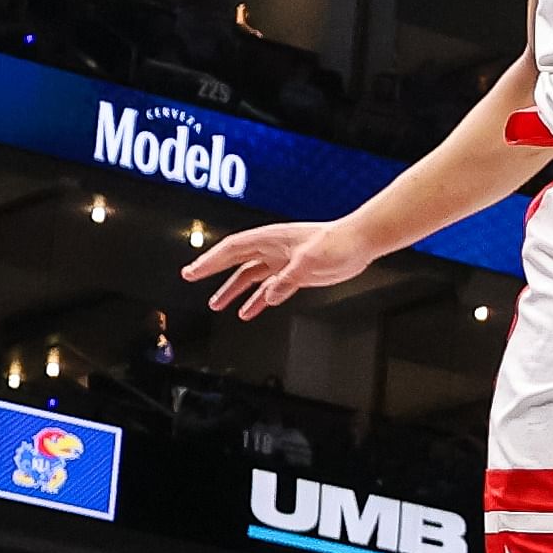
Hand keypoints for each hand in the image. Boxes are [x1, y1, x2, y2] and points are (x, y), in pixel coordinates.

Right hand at [186, 218, 376, 321]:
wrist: (360, 242)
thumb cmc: (338, 242)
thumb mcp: (310, 261)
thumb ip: (287, 279)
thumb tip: (269, 295)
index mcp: (271, 239)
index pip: (232, 250)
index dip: (210, 261)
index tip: (192, 271)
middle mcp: (273, 250)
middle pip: (235, 261)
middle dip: (212, 270)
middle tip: (191, 277)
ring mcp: (283, 261)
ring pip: (251, 277)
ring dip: (234, 291)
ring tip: (217, 305)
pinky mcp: (295, 274)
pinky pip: (270, 288)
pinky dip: (259, 300)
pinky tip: (249, 312)